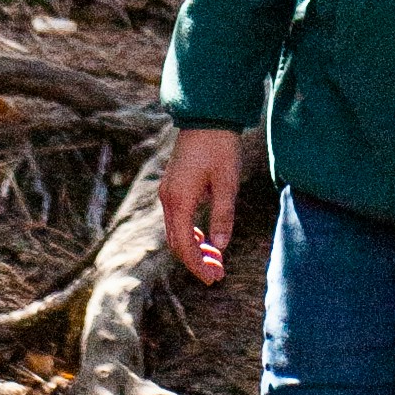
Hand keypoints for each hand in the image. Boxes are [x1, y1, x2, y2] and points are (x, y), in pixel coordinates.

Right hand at [161, 124, 244, 282]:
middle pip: (176, 242)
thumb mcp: (227, 183)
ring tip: (216, 260)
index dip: (197, 266)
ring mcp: (168, 192)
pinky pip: (178, 219)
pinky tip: (206, 239)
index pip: (184, 245)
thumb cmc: (219, 147)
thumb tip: (221, 247)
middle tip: (218, 275)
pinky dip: (190, 234)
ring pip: (176, 232)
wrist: (206, 116)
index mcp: (179, 200)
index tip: (214, 279)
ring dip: (194, 249)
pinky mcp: (173, 186)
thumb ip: (223, 215)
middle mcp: (168, 198)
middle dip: (196, 261)